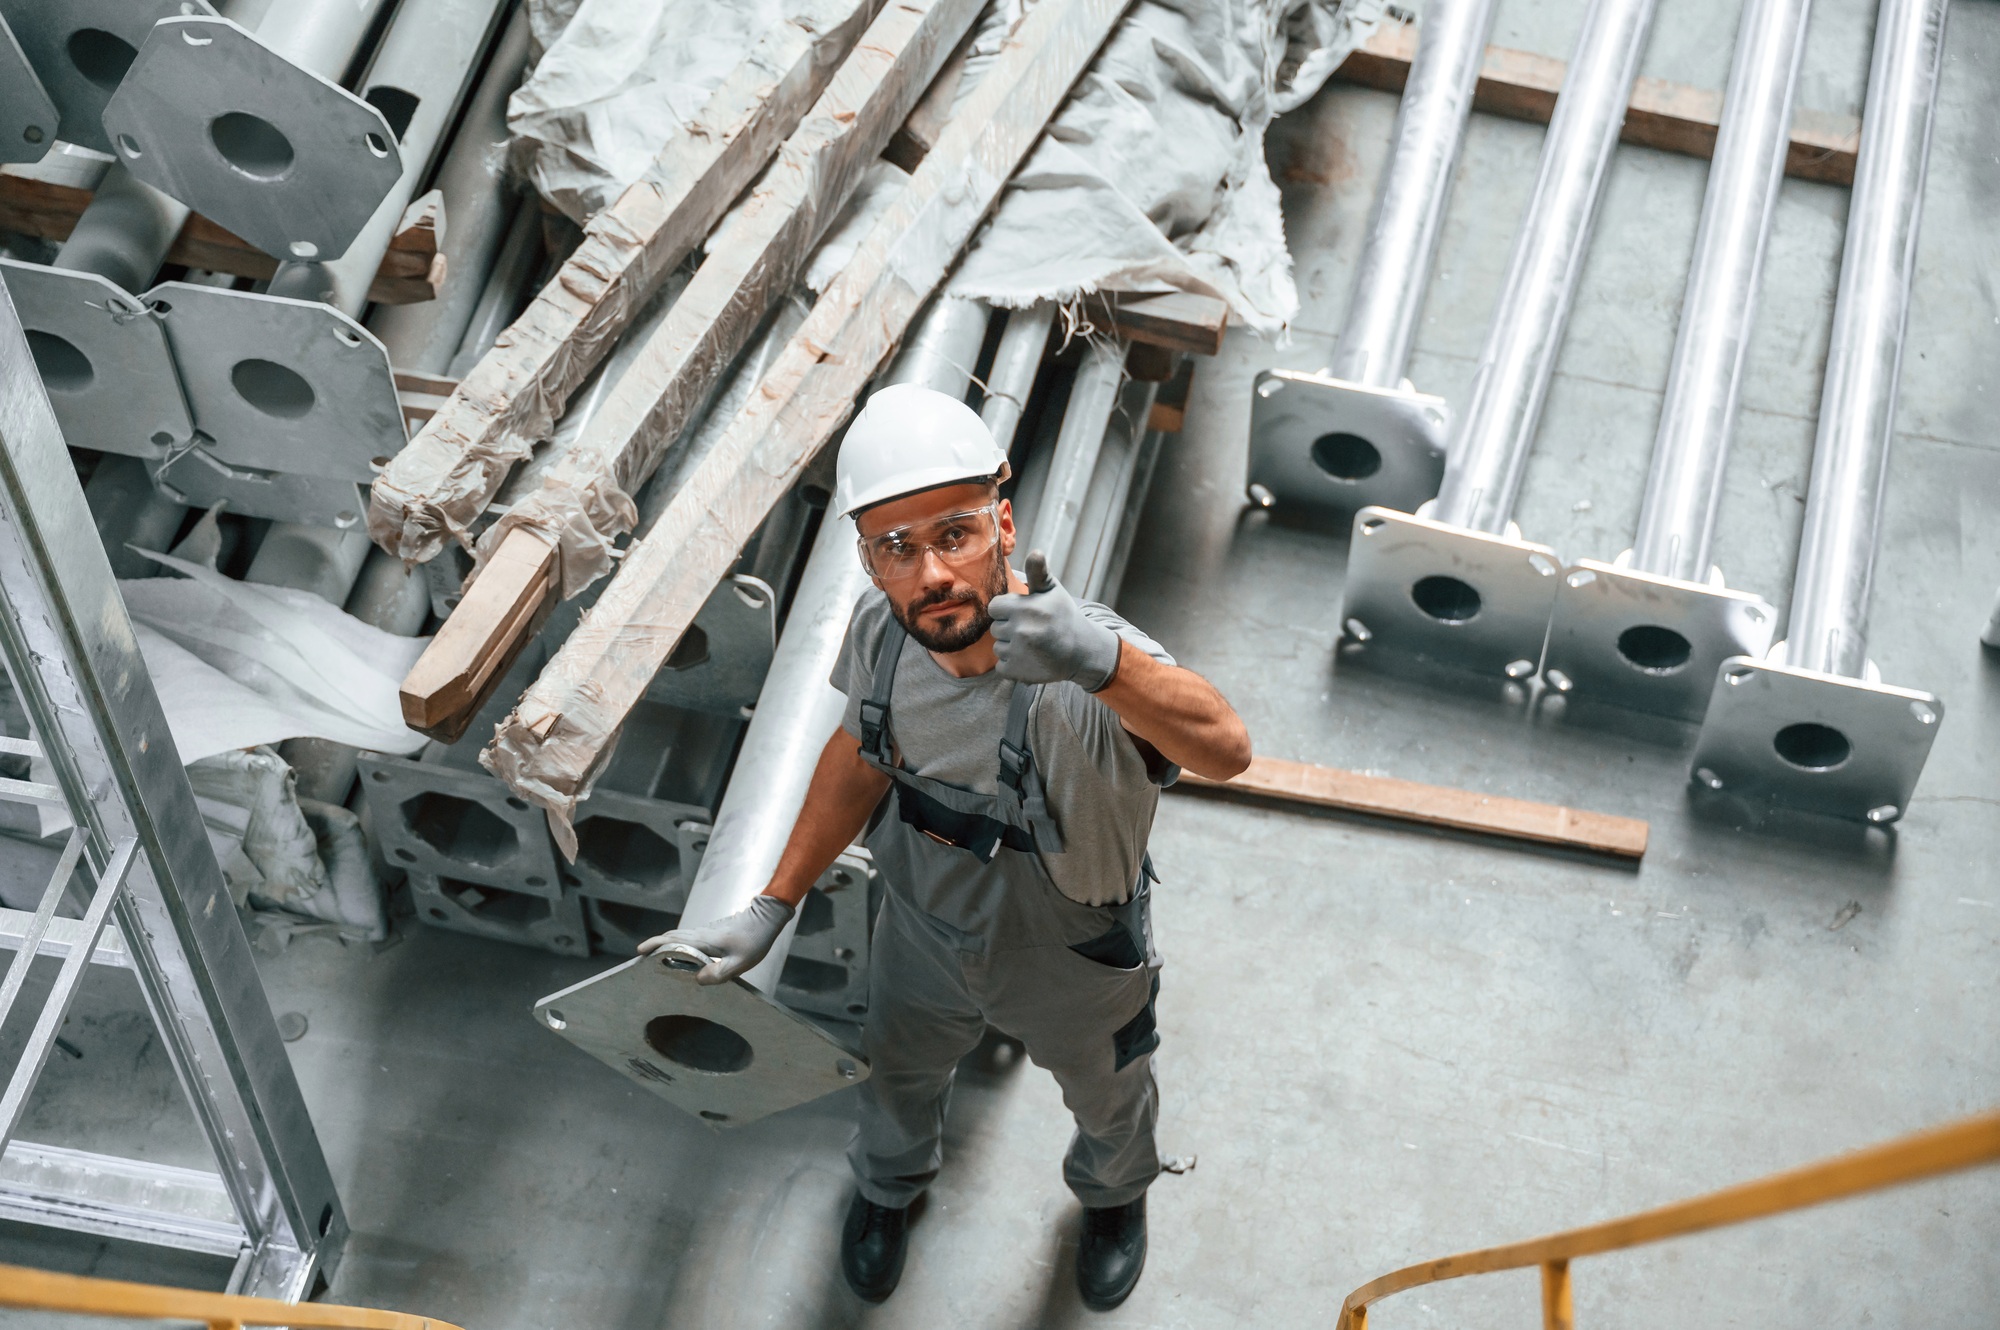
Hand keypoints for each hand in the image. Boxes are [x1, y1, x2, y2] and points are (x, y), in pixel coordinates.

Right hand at [637, 895, 793, 984]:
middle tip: (641, 955)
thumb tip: (698, 980)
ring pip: (679, 935)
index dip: (654, 945)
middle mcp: (701, 933)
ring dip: (665, 942)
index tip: (639, 951)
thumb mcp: (739, 963)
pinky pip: (689, 936)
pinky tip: (680, 953)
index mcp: (703, 941)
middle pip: (671, 936)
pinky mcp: (713, 932)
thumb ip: (718, 974)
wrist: (767, 917)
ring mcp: (706, 931)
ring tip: (655, 955)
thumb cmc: (755, 939)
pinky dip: (677, 942)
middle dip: (654, 944)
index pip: (672, 940)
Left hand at [988, 550, 1121, 690]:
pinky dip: (1013, 665)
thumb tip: (1036, 552)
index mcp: (1024, 608)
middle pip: (995, 628)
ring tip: (1033, 644)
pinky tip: (1030, 659)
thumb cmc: (1064, 616)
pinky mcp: (1017, 671)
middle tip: (1032, 629)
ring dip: (1011, 646)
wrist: (1082, 651)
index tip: (1023, 613)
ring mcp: (1018, 653)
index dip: (1007, 609)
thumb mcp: (1053, 591)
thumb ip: (1038, 572)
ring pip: (998, 647)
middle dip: (1010, 627)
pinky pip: (1002, 666)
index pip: (994, 607)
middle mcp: (1020, 631)